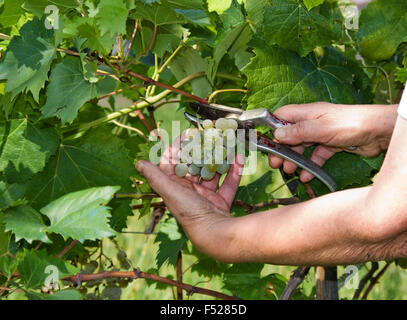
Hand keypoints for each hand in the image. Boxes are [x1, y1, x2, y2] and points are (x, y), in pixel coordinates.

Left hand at [135, 135, 243, 256]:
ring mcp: (206, 196)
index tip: (188, 133)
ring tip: (226, 143)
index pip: (173, 162)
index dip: (178, 147)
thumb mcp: (170, 190)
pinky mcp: (221, 201)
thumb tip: (138, 163)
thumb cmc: (189, 211)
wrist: (214, 232)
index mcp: (175, 187)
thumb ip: (155, 176)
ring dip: (219, 158)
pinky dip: (234, 171)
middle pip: (194, 165)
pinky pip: (228, 183)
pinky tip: (239, 158)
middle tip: (210, 136)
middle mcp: (189, 191)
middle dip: (202, 150)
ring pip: (213, 173)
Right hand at [269, 102, 397, 182]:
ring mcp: (321, 134)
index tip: (264, 142)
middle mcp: (312, 122)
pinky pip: (315, 156)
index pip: (281, 117)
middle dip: (281, 149)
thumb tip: (277, 135)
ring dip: (294, 159)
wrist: (379, 132)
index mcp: (307, 113)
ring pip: (301, 147)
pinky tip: (306, 175)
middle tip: (275, 163)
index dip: (271, 128)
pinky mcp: (330, 145)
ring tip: (289, 171)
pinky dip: (310, 165)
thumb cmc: (351, 124)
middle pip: (289, 135)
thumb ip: (298, 132)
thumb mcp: (321, 128)